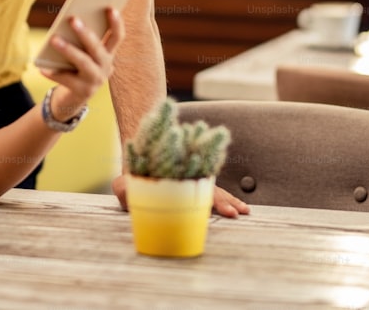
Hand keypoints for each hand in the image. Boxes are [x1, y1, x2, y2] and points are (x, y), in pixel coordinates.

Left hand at [40, 9, 124, 112]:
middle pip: (97, 48)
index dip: (116, 23)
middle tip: (73, 19)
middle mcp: (106, 67)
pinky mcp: (82, 91)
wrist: (73, 97)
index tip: (110, 7)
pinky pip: (66, 79)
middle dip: (85, 33)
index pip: (117, 37)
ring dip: (68, 50)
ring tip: (53, 39)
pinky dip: (53, 72)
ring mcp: (96, 80)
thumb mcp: (82, 54)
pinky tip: (42, 67)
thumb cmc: (76, 67)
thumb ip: (80, 41)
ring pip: (83, 62)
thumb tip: (68, 22)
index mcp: (108, 54)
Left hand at [111, 174, 249, 217]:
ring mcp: (194, 182)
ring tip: (246, 211)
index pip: (194, 191)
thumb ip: (123, 189)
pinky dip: (226, 198)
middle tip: (238, 213)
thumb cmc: (132, 177)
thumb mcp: (124, 183)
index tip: (224, 211)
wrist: (143, 155)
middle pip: (209, 190)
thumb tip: (124, 194)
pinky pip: (214, 191)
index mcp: (173, 181)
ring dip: (230, 200)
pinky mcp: (196, 187)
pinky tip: (239, 207)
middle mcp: (188, 180)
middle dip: (224, 202)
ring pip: (216, 190)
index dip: (209, 201)